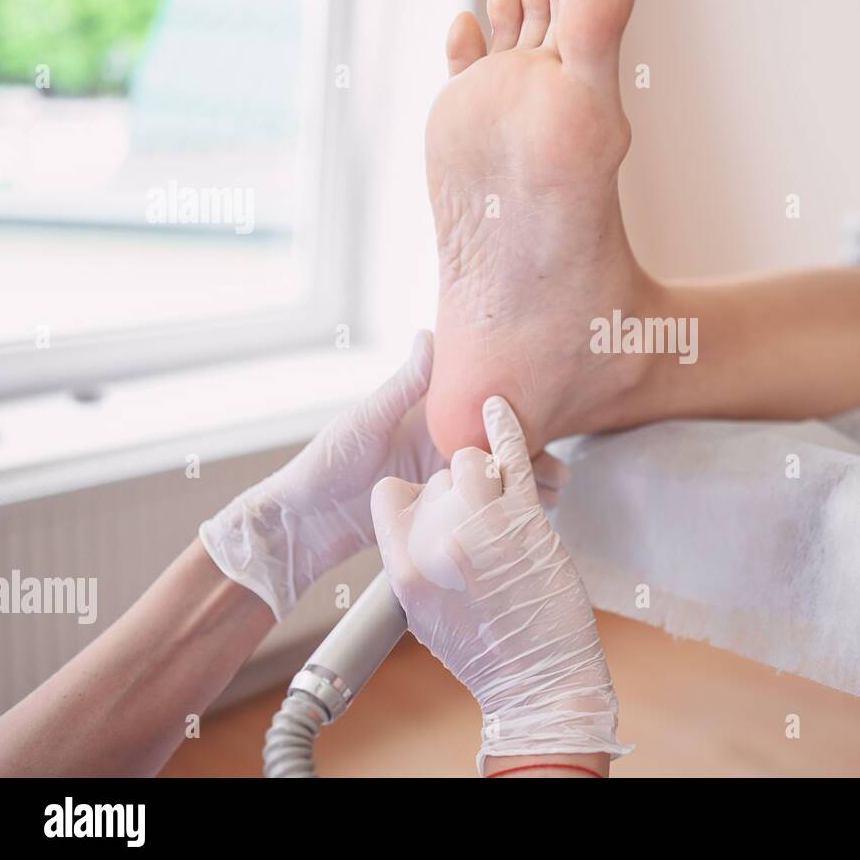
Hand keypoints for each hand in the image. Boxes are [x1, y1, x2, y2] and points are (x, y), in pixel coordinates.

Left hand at [200, 332, 568, 619]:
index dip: (517, 415)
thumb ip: (404, 385)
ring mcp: (440, 485)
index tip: (546, 420)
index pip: (482, 411)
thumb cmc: (324, 465)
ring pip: (496, 483)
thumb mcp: (367, 421)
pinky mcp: (438, 518)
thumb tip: (430, 334)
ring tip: (550, 500)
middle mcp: (440, 448)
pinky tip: (525, 524)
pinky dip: (504, 517)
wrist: (301, 525)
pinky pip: (478, 514)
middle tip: (558, 474)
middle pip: (500, 450)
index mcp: (427, 418)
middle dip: (534, 459)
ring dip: (525, 490)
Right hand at [373, 396, 629, 772]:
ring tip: (498, 492)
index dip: (414, 494)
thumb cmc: (484, 653)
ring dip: (485, 468)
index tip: (435, 507)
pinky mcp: (525, 519)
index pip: (390, 494)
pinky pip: (511, 456)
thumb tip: (417, 530)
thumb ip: (413, 564)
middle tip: (481, 516)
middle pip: (435, 478)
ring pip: (471, 460)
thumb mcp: (423, 614)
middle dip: (456, 487)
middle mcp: (437, 542)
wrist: (537, 681)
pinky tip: (499, 408)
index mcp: (403, 567)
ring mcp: (482, 526)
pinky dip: (505, 426)